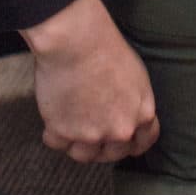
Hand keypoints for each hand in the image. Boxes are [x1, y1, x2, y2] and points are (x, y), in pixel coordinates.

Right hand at [20, 0, 159, 163]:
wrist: (75, 39)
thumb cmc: (104, 45)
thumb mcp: (135, 73)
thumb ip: (133, 100)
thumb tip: (125, 111)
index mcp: (142, 113)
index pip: (143, 142)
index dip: (130, 141)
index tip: (120, 139)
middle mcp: (120, 130)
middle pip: (112, 153)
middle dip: (101, 144)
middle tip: (89, 127)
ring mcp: (91, 134)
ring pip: (83, 154)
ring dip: (76, 142)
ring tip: (69, 121)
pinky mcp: (63, 131)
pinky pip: (56, 142)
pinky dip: (52, 131)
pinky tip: (53, 115)